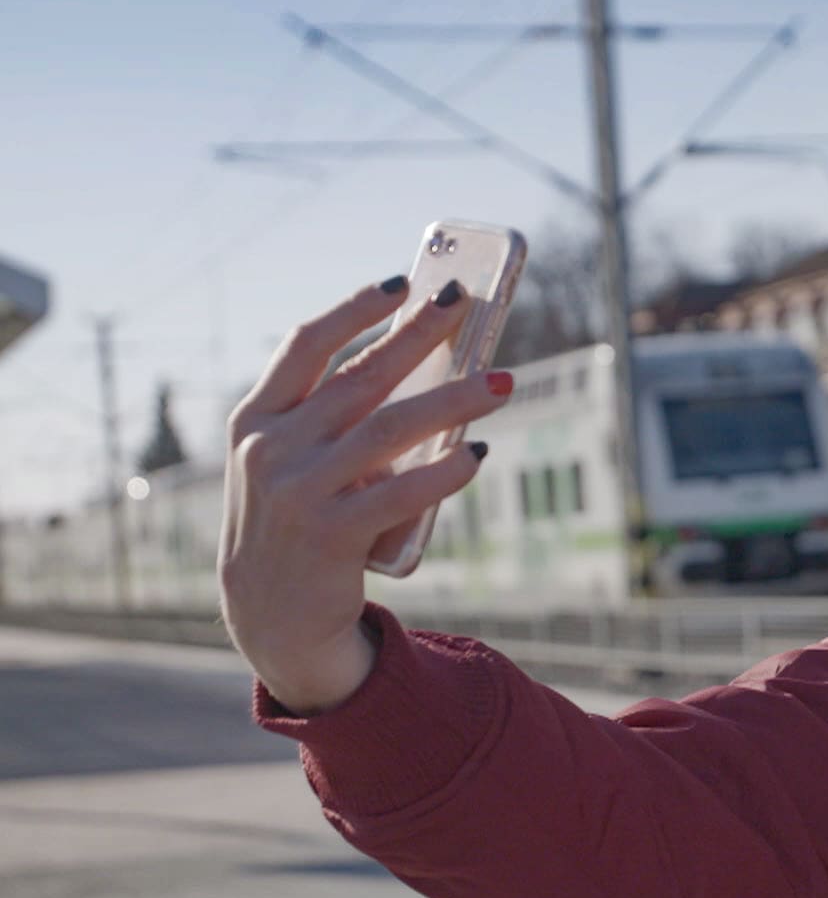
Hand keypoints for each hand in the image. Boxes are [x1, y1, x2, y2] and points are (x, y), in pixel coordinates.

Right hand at [218, 277, 512, 714]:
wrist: (271, 615)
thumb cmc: (297, 521)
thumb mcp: (291, 462)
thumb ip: (330, 418)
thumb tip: (423, 364)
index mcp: (255, 421)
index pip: (306, 346)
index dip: (356, 310)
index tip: (403, 282)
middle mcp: (271, 450)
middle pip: (361, 377)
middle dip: (419, 334)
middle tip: (465, 304)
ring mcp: (300, 492)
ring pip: (392, 428)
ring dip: (455, 400)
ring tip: (502, 381)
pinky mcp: (333, 535)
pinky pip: (403, 493)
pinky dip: (445, 471)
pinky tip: (478, 456)